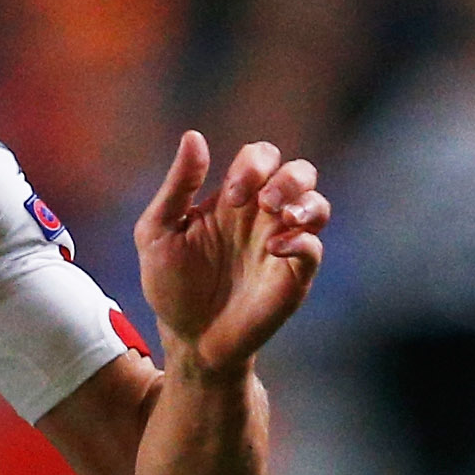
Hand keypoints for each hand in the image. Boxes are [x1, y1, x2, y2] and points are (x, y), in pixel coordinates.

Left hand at [133, 132, 328, 369]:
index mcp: (234, 199)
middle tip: (260, 201)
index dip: (252, 165)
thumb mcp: (157, 232)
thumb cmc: (170, 284)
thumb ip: (177, 185)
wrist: (186, 338)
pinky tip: (274, 249)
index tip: (228, 197)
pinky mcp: (292, 277)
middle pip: (299, 171)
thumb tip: (194, 136)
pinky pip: (313, 248)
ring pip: (318, 204)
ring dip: (305, 200)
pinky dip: (300, 241)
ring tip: (279, 213)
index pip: (261, 157)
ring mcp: (282, 245)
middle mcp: (263, 217)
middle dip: (286, 177)